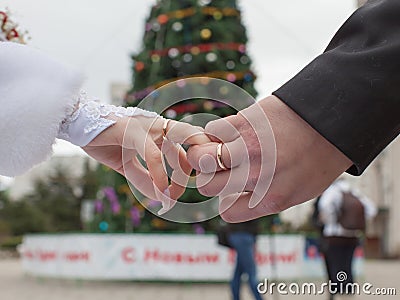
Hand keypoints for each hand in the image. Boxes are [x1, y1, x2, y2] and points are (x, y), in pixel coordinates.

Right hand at [83, 115, 209, 212]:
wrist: (78, 125)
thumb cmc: (104, 141)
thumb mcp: (127, 166)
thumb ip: (145, 179)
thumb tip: (162, 198)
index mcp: (160, 131)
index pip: (188, 148)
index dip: (192, 168)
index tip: (183, 189)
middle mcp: (158, 126)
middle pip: (189, 150)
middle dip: (187, 177)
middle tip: (175, 198)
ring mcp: (148, 126)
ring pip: (176, 152)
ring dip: (177, 180)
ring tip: (169, 199)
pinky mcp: (134, 130)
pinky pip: (154, 155)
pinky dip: (160, 175)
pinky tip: (160, 191)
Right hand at [187, 95, 351, 221]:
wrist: (333, 118)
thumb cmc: (319, 156)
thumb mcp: (300, 191)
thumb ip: (264, 198)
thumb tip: (232, 196)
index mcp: (271, 198)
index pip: (227, 211)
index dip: (227, 200)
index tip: (232, 190)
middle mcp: (255, 175)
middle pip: (206, 186)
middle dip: (211, 178)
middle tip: (222, 167)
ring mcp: (246, 148)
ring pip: (200, 158)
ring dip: (205, 154)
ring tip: (219, 148)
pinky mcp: (242, 122)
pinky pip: (210, 131)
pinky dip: (214, 133)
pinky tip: (230, 132)